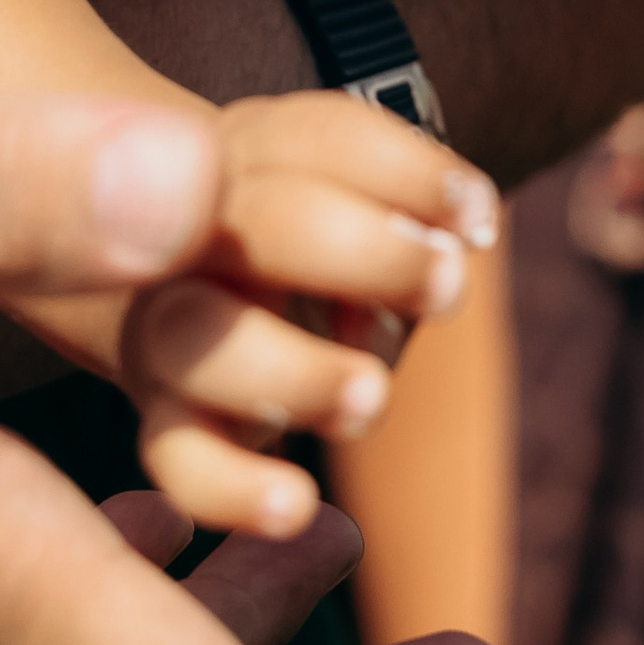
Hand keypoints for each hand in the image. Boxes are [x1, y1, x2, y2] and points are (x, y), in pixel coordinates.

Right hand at [117, 91, 500, 533]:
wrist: (201, 297)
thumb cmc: (316, 254)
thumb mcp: (365, 214)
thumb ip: (404, 219)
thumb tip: (440, 255)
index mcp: (252, 156)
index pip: (321, 137)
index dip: (406, 171)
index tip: (477, 216)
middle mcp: (195, 231)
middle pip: (256, 222)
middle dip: (359, 251)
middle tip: (444, 284)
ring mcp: (166, 326)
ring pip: (195, 339)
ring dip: (293, 368)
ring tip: (369, 398)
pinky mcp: (166, 417)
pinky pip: (179, 456)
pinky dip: (231, 487)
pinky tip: (294, 507)